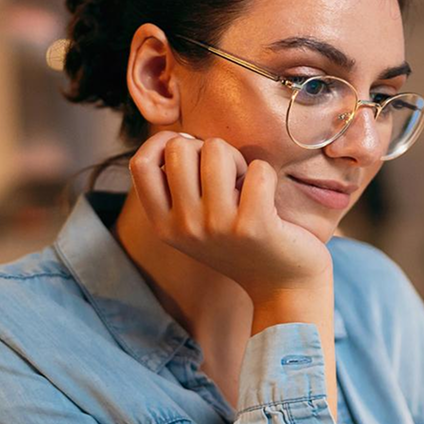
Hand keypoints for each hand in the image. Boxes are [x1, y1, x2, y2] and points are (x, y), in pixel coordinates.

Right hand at [127, 130, 332, 303]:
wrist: (282, 286)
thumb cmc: (241, 243)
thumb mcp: (195, 223)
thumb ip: (177, 186)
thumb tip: (178, 137)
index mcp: (164, 226)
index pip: (141, 164)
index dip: (163, 143)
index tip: (188, 149)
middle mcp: (185, 228)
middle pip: (180, 149)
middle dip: (208, 149)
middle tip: (228, 176)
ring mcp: (217, 227)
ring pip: (217, 150)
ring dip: (238, 159)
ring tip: (247, 187)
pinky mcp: (253, 225)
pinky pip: (258, 169)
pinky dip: (266, 174)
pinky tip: (268, 197)